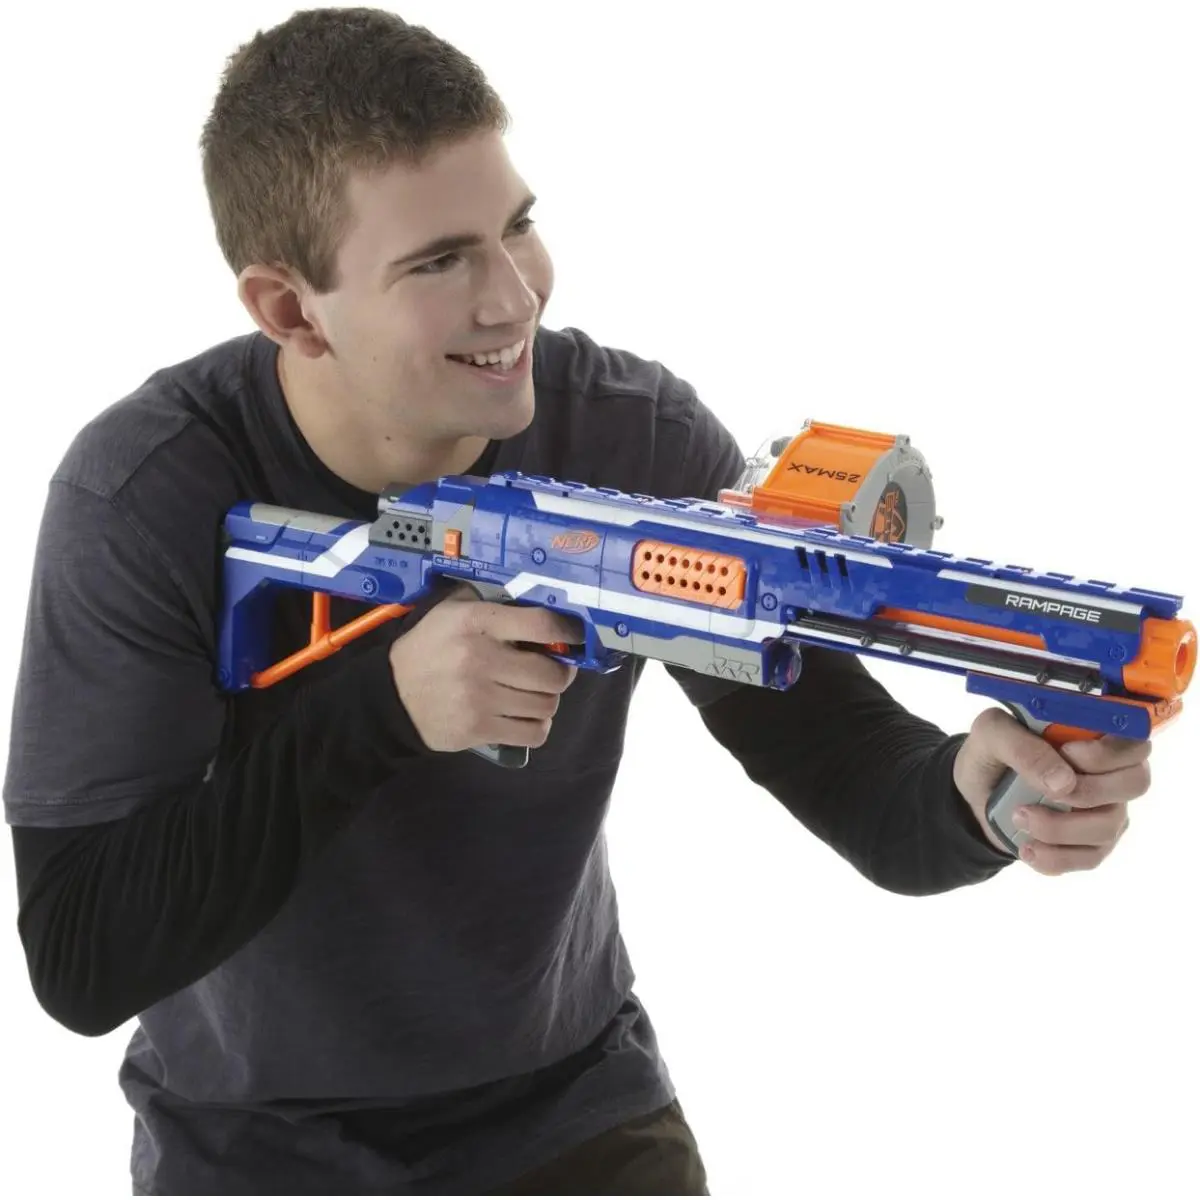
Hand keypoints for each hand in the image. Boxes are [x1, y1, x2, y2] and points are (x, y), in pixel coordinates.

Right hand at [388, 584, 583, 753]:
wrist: (392, 696)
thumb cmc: (429, 648)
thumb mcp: (450, 611)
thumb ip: (491, 604)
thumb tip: (542, 606)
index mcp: (477, 622)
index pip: (541, 624)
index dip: (569, 632)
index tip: (576, 637)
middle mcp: (481, 659)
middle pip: (552, 674)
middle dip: (561, 675)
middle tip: (553, 673)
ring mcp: (480, 697)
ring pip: (546, 705)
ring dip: (547, 701)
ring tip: (533, 695)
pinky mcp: (478, 728)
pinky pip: (533, 733)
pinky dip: (537, 727)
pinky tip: (525, 718)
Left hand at [953, 707, 1151, 874]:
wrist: (973, 793)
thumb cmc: (992, 752)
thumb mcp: (991, 734)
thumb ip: (1022, 746)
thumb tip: (1062, 782)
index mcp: (1093, 734)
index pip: (1134, 740)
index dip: (1108, 752)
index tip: (1067, 753)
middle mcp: (1109, 772)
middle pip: (1136, 783)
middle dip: (1087, 791)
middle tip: (1044, 791)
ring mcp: (1105, 809)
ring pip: (1109, 827)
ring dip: (1059, 828)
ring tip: (1018, 816)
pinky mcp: (1091, 843)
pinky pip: (1090, 858)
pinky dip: (1055, 857)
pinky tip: (1027, 847)